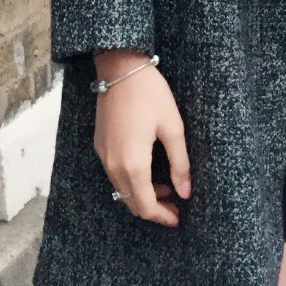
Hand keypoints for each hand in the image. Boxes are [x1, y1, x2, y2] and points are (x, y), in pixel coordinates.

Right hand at [92, 49, 191, 226]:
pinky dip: (131, 181)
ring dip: (142, 194)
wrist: (120, 67)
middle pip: (130, 202)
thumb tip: (186, 192)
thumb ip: (180, 162)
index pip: (145, 205)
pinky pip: (114, 174)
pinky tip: (148, 170)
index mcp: (133, 163)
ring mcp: (103, 155)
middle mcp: (113, 164)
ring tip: (166, 187)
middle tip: (175, 205)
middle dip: (153, 209)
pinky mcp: (100, 144)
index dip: (162, 217)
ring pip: (121, 189)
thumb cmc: (150, 93)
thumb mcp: (172, 126)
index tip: (178, 218)